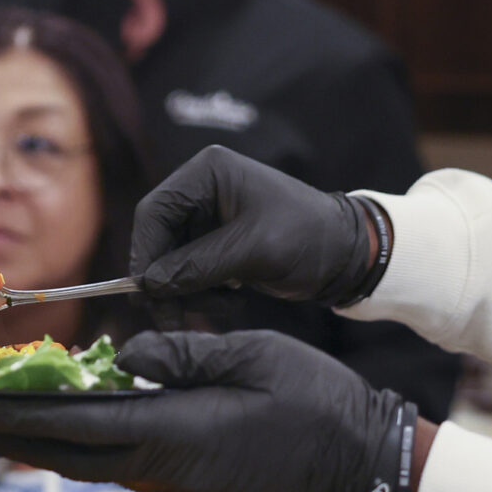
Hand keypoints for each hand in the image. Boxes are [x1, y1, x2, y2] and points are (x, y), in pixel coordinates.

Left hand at [0, 330, 419, 491]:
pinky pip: (134, 478)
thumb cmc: (318, 400)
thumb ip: (184, 354)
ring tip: (3, 424)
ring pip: (101, 469)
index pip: (83, 426)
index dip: (25, 417)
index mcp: (179, 435)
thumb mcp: (255, 354)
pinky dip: (97, 455)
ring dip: (53, 448)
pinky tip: (79, 437)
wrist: (365, 466)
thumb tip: (127, 356)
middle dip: (16, 439)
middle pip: (76, 458)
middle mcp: (170, 476)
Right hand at [132, 145, 380, 305]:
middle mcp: (203, 190)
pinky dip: (202, 293)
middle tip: (170, 318)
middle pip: (158, 238)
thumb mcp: (252, 252)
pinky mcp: (216, 244)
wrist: (347, 256)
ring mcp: (208, 217)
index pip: (154, 211)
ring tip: (222, 308)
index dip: (145, 252)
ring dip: (187, 291)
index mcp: (209, 173)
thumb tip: (149, 285)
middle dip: (165, 280)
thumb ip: (197, 267)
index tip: (146, 292)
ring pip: (171, 261)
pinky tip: (231, 301)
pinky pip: (189, 272)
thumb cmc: (307, 239)